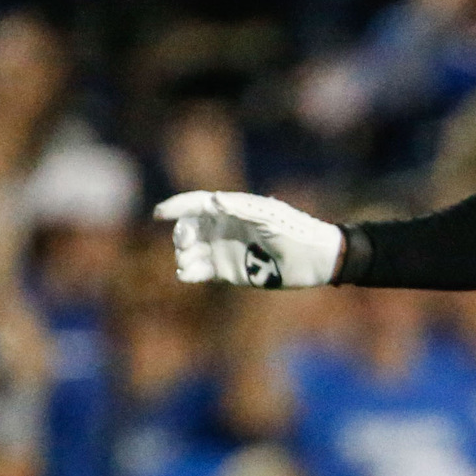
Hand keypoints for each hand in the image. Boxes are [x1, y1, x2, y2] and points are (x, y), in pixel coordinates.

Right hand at [155, 191, 345, 288]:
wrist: (316, 260)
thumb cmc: (294, 231)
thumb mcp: (269, 217)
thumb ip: (241, 208)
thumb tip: (213, 199)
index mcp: (232, 209)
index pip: (197, 204)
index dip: (176, 207)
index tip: (158, 214)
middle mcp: (224, 229)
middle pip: (189, 229)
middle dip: (181, 235)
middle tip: (186, 245)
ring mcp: (225, 250)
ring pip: (191, 252)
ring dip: (183, 256)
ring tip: (188, 264)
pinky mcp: (229, 272)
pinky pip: (201, 271)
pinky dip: (190, 273)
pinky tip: (187, 275)